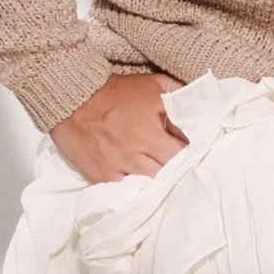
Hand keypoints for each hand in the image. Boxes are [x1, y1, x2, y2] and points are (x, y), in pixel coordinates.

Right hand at [49, 72, 188, 183]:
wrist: (72, 98)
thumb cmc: (115, 90)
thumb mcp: (152, 82)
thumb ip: (178, 91)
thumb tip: (201, 102)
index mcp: (156, 124)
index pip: (188, 146)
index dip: (196, 150)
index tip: (200, 152)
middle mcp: (141, 144)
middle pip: (173, 168)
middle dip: (181, 168)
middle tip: (185, 169)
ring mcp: (121, 162)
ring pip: (153, 182)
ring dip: (161, 181)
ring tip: (166, 180)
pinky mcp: (102, 175)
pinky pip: (127, 191)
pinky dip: (136, 191)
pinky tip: (143, 189)